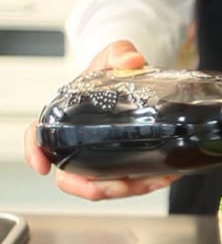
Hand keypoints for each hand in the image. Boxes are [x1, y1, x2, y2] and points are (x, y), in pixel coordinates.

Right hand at [24, 40, 179, 199]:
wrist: (135, 77)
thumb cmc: (115, 69)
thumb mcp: (114, 55)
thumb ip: (121, 53)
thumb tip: (132, 61)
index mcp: (66, 115)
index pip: (38, 136)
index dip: (35, 152)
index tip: (42, 167)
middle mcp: (80, 140)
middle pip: (71, 175)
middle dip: (90, 187)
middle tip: (118, 186)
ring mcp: (100, 155)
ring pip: (102, 184)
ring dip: (127, 190)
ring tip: (152, 181)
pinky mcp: (123, 161)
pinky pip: (128, 180)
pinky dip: (146, 183)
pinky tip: (164, 176)